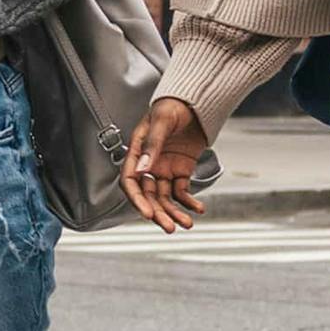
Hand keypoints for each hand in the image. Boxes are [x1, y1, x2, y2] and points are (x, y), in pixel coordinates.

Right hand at [124, 96, 209, 232]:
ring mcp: (164, 169)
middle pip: (149, 195)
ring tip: (187, 224)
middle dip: (159, 213)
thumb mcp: (162, 122)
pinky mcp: (180, 171)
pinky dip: (190, 201)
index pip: (131, 181)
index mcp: (137, 152)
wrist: (194, 103)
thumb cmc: (173, 106)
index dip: (137, 199)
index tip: (148, 214)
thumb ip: (153, 146)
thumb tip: (143, 170)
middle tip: (169, 227)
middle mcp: (149, 165)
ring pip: (166, 198)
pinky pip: (183, 191)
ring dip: (175, 212)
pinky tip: (199, 208)